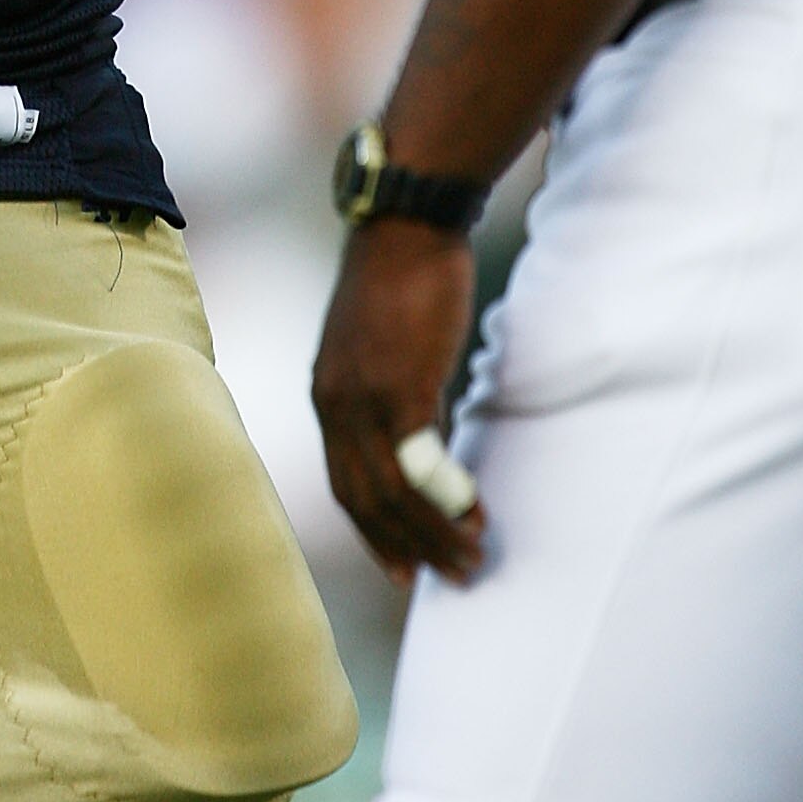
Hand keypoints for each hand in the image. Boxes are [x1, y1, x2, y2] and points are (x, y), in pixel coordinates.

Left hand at [312, 218, 486, 585]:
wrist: (405, 224)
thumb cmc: (402, 278)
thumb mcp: (383, 346)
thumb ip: (393, 394)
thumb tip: (423, 438)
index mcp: (327, 395)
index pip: (344, 484)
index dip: (374, 532)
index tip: (402, 568)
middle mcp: (335, 404)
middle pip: (366, 499)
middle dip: (407, 546)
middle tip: (451, 577)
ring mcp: (365, 396)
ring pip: (393, 491)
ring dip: (433, 533)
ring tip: (473, 556)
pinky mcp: (401, 384)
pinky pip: (421, 461)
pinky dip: (447, 496)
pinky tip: (475, 512)